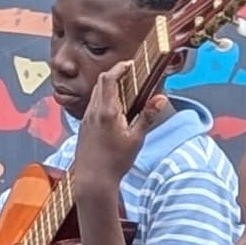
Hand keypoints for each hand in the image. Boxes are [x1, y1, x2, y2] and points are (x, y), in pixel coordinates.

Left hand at [71, 63, 151, 197]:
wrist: (93, 180)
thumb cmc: (115, 162)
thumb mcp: (136, 139)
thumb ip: (148, 117)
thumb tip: (161, 98)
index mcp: (106, 111)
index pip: (109, 78)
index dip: (119, 67)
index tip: (130, 65)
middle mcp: (93, 111)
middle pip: (101, 82)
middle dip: (114, 74)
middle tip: (129, 74)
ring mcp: (86, 119)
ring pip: (95, 93)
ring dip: (108, 87)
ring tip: (124, 90)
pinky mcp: (84, 127)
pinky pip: (92, 105)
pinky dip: (103, 99)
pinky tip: (113, 110)